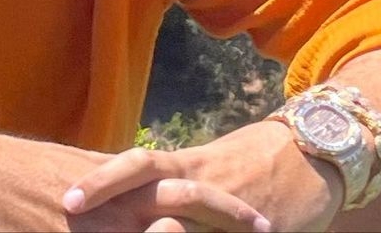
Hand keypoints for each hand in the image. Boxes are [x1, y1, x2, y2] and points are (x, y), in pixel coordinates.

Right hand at [0, 128, 274, 231]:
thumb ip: (114, 182)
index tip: (255, 221)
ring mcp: (92, 221)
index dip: (225, 208)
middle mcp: (113, 199)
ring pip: (158, 232)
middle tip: (266, 230)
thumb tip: (141, 185)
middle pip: (185, 205)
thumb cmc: (20, 169)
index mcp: (119, 179)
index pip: (185, 191)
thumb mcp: (78, 172)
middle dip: (229, 219)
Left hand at [62, 120, 344, 232]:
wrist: (312, 155)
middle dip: (110, 195)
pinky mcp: (255, 226)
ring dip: (152, 226)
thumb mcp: (204, 166)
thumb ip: (166, 181)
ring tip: (120, 230)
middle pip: (147, 185)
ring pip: (180, 214)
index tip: (67, 193)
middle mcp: (200, 181)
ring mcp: (226, 204)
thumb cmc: (249, 162)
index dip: (101, 178)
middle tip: (69, 204)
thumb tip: (114, 184)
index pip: (135, 166)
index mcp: (185, 165)